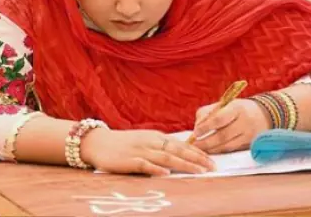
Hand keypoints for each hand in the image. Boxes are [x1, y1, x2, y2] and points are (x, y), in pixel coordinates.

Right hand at [80, 128, 214, 176]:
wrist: (97, 143)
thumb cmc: (122, 144)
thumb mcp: (144, 141)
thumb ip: (160, 147)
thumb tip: (181, 155)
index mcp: (156, 137)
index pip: (182, 144)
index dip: (198, 152)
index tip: (212, 160)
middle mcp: (151, 142)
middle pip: (178, 150)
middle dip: (197, 159)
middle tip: (213, 167)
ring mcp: (140, 151)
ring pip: (166, 157)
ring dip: (184, 164)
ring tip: (199, 171)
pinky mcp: (129, 161)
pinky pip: (145, 165)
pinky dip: (156, 169)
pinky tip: (167, 173)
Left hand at [191, 99, 270, 153]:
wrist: (265, 115)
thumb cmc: (238, 109)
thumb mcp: (225, 104)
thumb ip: (208, 113)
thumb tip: (197, 127)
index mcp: (236, 108)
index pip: (219, 119)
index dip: (206, 127)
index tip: (195, 132)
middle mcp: (244, 122)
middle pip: (223, 136)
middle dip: (206, 142)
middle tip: (193, 145)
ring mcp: (249, 135)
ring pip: (228, 146)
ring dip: (212, 149)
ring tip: (200, 150)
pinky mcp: (250, 145)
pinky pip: (233, 150)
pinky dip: (220, 151)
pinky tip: (211, 151)